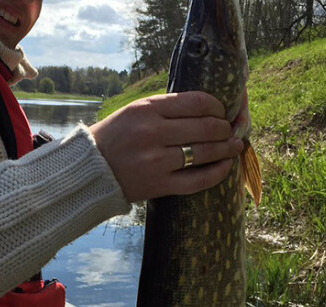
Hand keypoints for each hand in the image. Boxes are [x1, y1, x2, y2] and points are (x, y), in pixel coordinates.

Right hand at [90, 91, 242, 202]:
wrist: (90, 170)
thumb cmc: (115, 137)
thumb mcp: (135, 111)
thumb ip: (168, 108)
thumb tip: (210, 108)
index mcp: (148, 109)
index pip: (198, 102)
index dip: (219, 106)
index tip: (223, 112)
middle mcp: (153, 133)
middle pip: (208, 127)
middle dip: (227, 128)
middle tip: (231, 130)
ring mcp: (157, 161)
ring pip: (207, 152)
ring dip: (228, 148)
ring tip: (235, 146)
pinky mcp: (159, 185)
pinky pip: (199, 180)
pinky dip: (218, 172)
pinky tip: (226, 167)